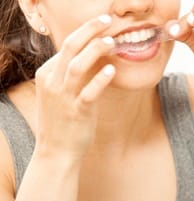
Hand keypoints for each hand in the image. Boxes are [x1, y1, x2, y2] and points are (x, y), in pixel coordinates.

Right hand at [33, 15, 115, 161]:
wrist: (56, 152)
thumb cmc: (62, 121)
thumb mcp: (59, 94)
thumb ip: (70, 75)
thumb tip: (92, 58)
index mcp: (47, 74)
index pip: (66, 46)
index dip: (85, 33)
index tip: (101, 25)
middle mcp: (52, 82)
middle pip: (70, 47)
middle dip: (89, 30)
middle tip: (106, 20)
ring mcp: (63, 97)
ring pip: (78, 65)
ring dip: (96, 50)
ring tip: (112, 41)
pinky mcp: (76, 112)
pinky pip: (88, 92)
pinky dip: (100, 80)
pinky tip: (112, 70)